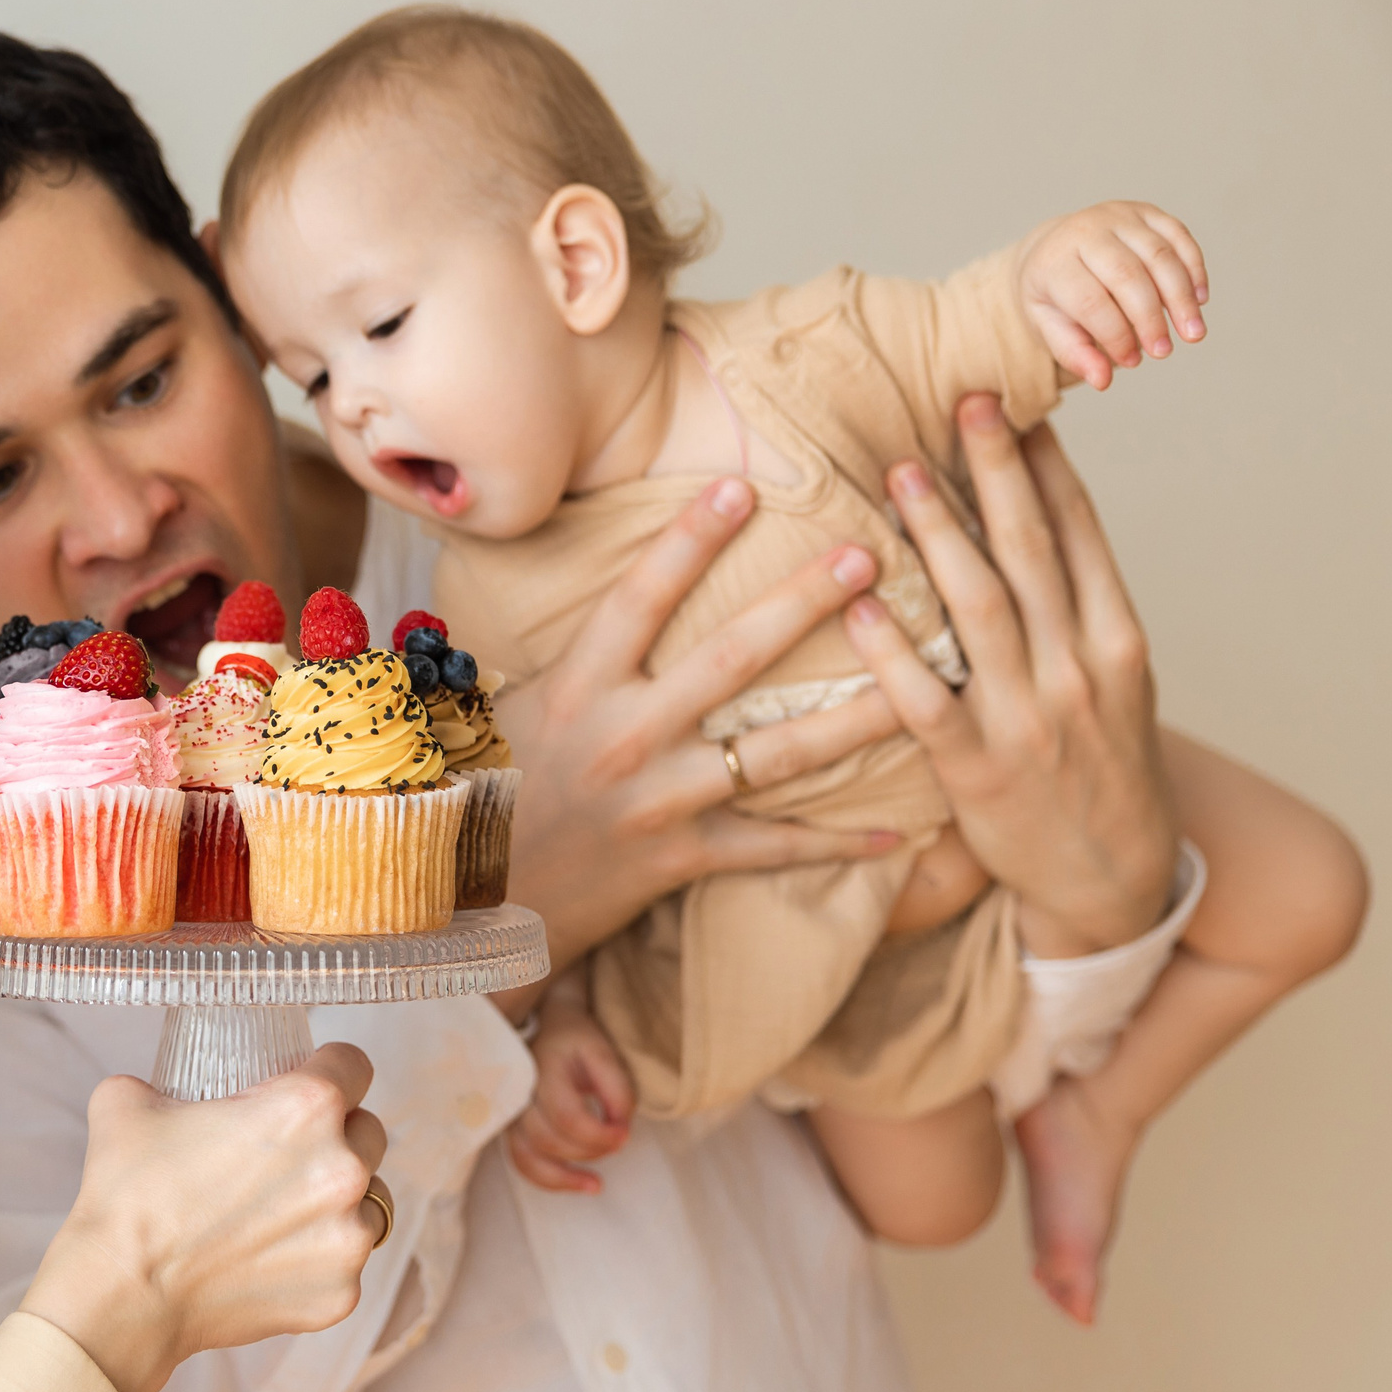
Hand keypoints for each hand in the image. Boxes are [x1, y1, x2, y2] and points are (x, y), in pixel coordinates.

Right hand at [20, 1045, 387, 1391]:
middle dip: (336, 1136)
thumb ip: (164, 1081)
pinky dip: (316, 1258)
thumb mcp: (129, 1102)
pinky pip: (345, 1262)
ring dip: (337, 1199)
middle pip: (369, 1132)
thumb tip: (161, 1087)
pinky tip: (268, 1258)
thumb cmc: (127, 1197)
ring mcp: (348, 1238)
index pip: (354, 1065)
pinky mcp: (340, 1293)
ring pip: (369, 1200)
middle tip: (284, 1153)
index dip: (331, 1068)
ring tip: (280, 1210)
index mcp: (306, 1107)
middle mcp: (343, 1169)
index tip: (312, 1081)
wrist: (121, 1295)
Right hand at [493, 476, 905, 965]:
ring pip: (777, 751)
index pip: (640, 598)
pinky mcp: (679, 859)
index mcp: (578, 688)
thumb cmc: (489, 793)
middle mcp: (623, 737)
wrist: (470, 904)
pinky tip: (896, 831)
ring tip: (921, 676)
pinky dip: (834, 843)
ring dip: (857, 714)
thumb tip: (613, 599)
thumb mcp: (513, 710)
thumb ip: (573, 662)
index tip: (742, 487)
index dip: (689, 540)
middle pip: (730, 658)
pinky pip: (771, 848)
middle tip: (867, 554)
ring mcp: (657, 800)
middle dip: (803, 602)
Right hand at [506, 974, 635, 1192]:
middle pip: (548, 1140)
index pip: (566, 1116)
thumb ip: (617, 1088)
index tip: (625, 1134)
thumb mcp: (603, 1053)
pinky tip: (576, 1183)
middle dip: (589, 1150)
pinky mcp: (511, 1129)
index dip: (598, 1134)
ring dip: (565, 1177)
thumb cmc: (578, 1043)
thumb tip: (619, 1128)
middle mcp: (518, 1094)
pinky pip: (522, 1163)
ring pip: (528, 1158)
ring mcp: (510, 1113)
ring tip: (596, 1184)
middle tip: (618, 1143)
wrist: (550, 1030)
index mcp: (541, 1069)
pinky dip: (548, 1180)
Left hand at [846, 394, 1178, 956]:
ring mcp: (1029, 718)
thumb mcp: (1112, 679)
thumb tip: (1029, 520)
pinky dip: (894, 651)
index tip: (1016, 402)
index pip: (1080, 534)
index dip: (1046, 466)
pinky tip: (860, 605)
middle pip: (1031, 552)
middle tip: (962, 401)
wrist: (1115, 877)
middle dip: (997, 472)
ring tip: (900, 473)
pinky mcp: (978, 768)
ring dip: (938, 536)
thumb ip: (1075, 607)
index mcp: (1116, 640)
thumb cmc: (1100, 763)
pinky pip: (927, 700)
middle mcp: (1078, 668)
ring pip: (980, 609)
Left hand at [1015, 202, 1209, 390]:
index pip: (1090, 301)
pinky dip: (1193, 269)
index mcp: (1054, 261)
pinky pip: (1179, 236)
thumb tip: (1102, 382)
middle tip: (1164, 353)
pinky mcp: (1146, 211)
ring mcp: (1118, 215)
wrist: (1056, 247)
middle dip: (1150, 318)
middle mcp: (1086, 230)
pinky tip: (1200, 300)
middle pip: (1128, 276)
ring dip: (1181, 298)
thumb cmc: (1054, 293)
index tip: (1131, 361)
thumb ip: (1073, 352)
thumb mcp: (1049, 325)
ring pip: (1160, 255)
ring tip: (1193, 334)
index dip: (1114, 334)